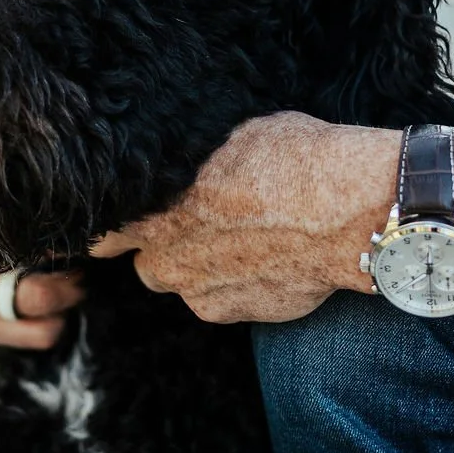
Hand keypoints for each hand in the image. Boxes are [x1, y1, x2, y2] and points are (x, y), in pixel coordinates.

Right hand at [0, 223, 83, 349]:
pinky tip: (54, 306)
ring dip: (68, 305)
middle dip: (73, 279)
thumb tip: (29, 185)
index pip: (28, 243)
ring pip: (44, 324)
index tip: (75, 228)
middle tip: (83, 263)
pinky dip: (51, 324)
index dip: (58, 239)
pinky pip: (31, 338)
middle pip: (43, 292)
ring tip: (73, 286)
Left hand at [89, 114, 398, 323]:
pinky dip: (238, 286)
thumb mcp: (232, 138)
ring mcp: (200, 291)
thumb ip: (194, 164)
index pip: (104, 234)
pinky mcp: (235, 314)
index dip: (115, 231)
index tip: (127, 225)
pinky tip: (270, 260)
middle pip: (145, 263)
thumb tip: (189, 161)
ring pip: (185, 284)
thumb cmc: (295, 160)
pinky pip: (222, 300)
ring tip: (244, 242)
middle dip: (165, 249)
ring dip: (201, 269)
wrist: (349, 213)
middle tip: (202, 226)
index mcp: (156, 208)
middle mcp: (167, 256)